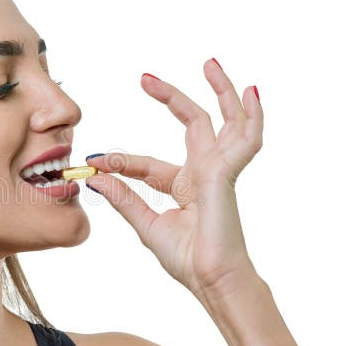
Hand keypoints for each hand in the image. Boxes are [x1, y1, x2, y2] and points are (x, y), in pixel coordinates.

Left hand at [84, 59, 263, 302]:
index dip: (120, 161)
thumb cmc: (187, 259)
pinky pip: (246, 139)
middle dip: (172, 98)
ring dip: (220, 92)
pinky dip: (252, 116)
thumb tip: (95, 175)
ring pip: (226, 121)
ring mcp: (220, 171)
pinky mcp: (227, 173)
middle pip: (195, 124)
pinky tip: (251, 93)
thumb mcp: (146, 223)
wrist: (211, 281)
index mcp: (185, 187)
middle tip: (145, 78)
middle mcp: (204, 173)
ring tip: (210, 64)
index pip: (148, 163)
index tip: (93, 162)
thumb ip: (124, 197)